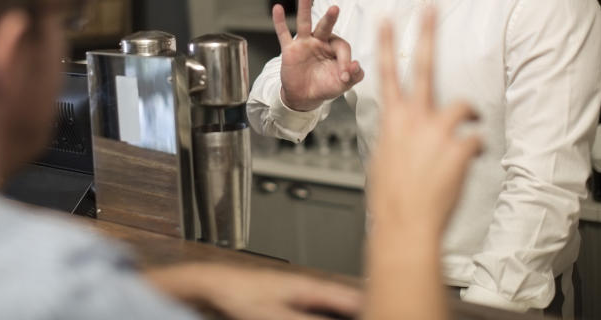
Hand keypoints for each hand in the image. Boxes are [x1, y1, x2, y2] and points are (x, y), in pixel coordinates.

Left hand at [147, 263, 361, 319]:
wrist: (214, 283)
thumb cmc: (239, 291)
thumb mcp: (275, 316)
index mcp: (307, 284)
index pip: (349, 295)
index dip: (370, 303)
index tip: (386, 310)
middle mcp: (305, 285)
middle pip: (343, 300)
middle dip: (359, 309)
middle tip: (376, 314)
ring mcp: (297, 292)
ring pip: (330, 305)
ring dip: (343, 312)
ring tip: (360, 314)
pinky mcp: (287, 300)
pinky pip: (317, 308)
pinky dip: (328, 314)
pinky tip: (329, 318)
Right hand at [273, 0, 363, 109]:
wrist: (304, 97)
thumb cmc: (325, 86)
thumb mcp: (343, 84)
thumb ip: (354, 76)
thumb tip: (356, 65)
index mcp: (335, 48)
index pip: (342, 47)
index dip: (345, 61)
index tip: (344, 76)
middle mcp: (320, 42)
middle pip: (326, 26)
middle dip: (330, 18)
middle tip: (335, 8)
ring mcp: (304, 43)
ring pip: (304, 23)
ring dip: (305, 7)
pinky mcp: (290, 49)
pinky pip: (283, 34)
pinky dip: (280, 22)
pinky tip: (277, 8)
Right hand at [369, 8, 481, 239]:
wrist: (405, 224)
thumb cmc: (392, 198)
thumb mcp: (384, 159)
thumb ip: (397, 137)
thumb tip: (404, 133)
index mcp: (392, 120)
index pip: (386, 73)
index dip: (385, 44)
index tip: (386, 19)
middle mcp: (414, 119)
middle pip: (422, 66)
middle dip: (426, 34)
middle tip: (431, 8)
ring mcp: (437, 130)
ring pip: (464, 103)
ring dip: (469, 114)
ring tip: (469, 123)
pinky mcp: (460, 146)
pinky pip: (477, 139)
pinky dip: (475, 151)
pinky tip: (467, 165)